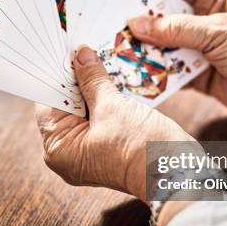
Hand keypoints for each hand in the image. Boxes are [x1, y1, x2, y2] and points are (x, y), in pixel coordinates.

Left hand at [35, 47, 195, 199]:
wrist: (178, 174)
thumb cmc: (142, 149)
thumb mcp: (112, 107)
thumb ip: (92, 79)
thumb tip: (80, 56)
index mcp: (59, 150)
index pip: (49, 103)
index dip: (57, 76)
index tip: (66, 51)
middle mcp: (70, 154)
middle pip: (66, 106)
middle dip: (77, 79)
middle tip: (85, 51)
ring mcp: (89, 151)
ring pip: (85, 109)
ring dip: (94, 86)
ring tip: (100, 60)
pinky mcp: (108, 146)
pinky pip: (100, 116)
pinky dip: (106, 98)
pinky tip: (112, 79)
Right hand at [127, 0, 226, 138]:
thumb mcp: (218, 32)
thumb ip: (176, 29)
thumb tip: (136, 24)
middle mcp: (205, 19)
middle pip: (164, 18)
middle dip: (140, 26)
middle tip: (111, 30)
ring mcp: (201, 48)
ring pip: (164, 46)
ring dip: (145, 52)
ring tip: (117, 53)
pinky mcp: (199, 74)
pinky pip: (170, 72)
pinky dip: (155, 74)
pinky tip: (135, 75)